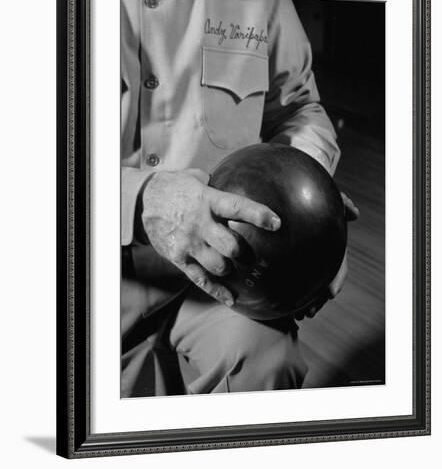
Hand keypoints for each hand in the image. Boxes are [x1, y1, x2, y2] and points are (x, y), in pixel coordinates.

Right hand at [141, 169, 280, 305]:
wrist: (142, 200)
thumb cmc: (173, 187)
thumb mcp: (195, 178)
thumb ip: (215, 185)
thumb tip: (236, 182)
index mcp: (207, 201)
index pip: (237, 208)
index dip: (258, 215)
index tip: (276, 223)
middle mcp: (200, 224)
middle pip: (231, 246)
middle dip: (244, 253)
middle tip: (248, 253)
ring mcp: (189, 243)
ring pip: (218, 266)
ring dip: (229, 268)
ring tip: (232, 265)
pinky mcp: (179, 258)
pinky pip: (200, 279)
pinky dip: (217, 291)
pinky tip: (230, 298)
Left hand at [294, 192, 358, 319]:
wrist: (289, 190)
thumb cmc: (309, 193)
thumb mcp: (326, 196)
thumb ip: (339, 201)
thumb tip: (355, 213)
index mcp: (328, 244)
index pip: (336, 265)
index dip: (336, 279)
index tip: (331, 292)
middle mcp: (317, 255)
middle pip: (320, 282)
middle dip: (317, 300)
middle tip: (308, 312)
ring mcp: (300, 259)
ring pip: (305, 285)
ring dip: (302, 302)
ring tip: (295, 316)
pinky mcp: (282, 260)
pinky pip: (284, 278)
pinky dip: (283, 292)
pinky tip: (274, 304)